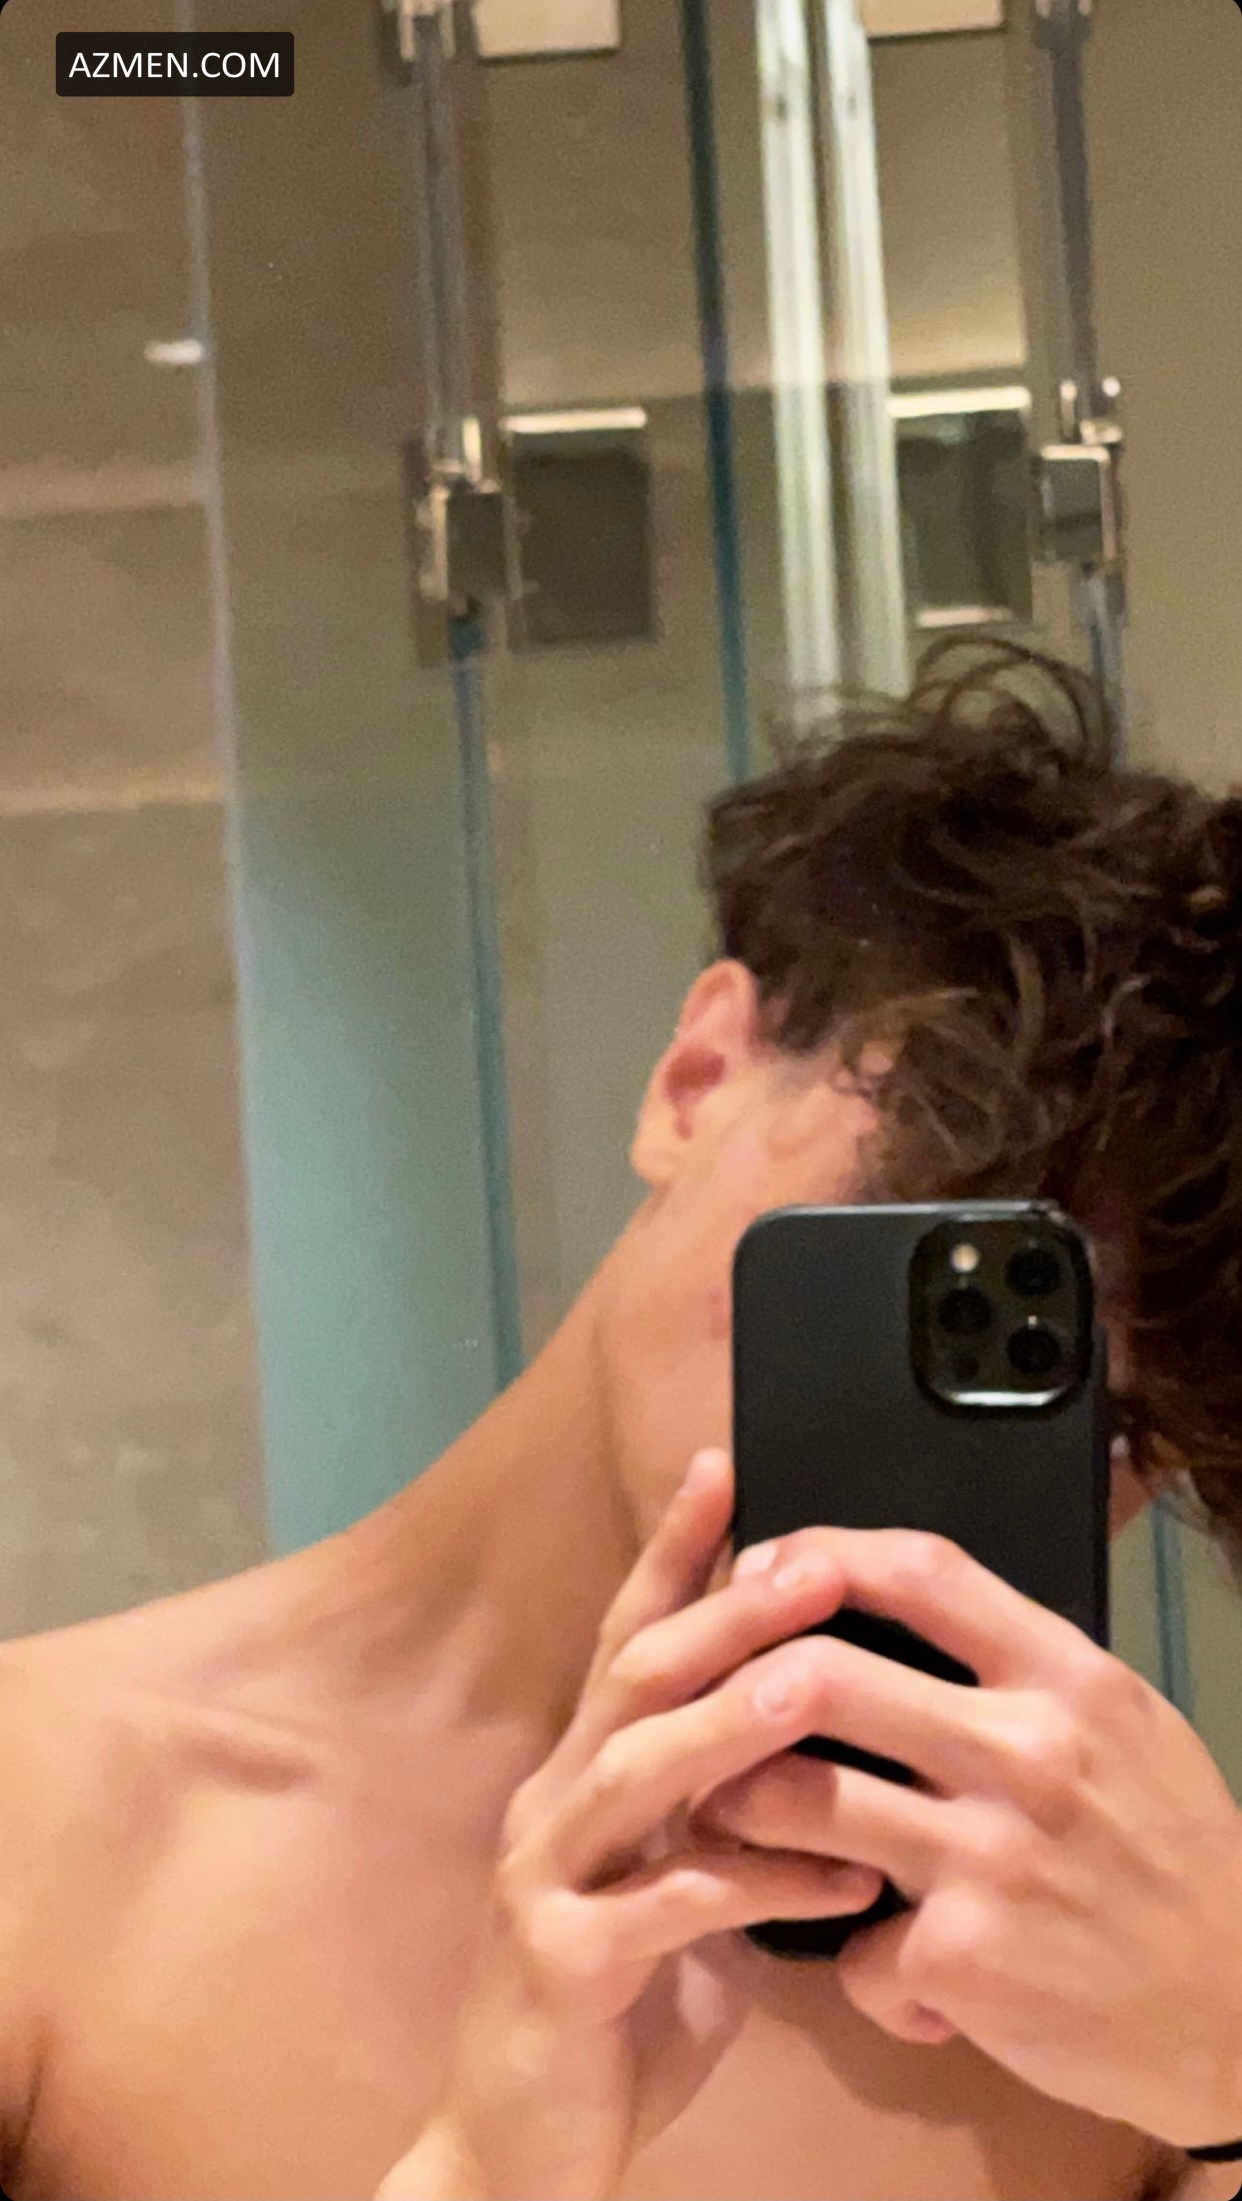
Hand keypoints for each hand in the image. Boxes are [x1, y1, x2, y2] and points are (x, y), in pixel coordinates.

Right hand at [377, 1453, 881, 2200]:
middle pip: (635, 1677)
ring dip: (726, 1725)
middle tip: (809, 1562)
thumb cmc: (621, 2013)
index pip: (630, 1636)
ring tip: (810, 1689)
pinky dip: (757, 1883)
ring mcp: (548, 1879)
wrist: (520, 2151)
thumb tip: (821, 1728)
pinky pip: (669, 1908)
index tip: (726, 1466)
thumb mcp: (679, 1888)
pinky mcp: (562, 1964)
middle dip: (722, 1610)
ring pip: (635, 1771)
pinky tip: (841, 1879)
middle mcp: (555, 1803)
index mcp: (587, 1774)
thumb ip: (726, 1812)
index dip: (675, 1550)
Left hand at [700, 1526, 1241, 2154]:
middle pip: (823, 1677)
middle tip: (701, 1703)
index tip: (762, 1563)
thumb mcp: (1122, 1727)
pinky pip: (851, 1945)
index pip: (921, 1568)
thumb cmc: (1173, 1857)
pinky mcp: (961, 1957)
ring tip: (729, 1818)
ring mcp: (987, 1855)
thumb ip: (1019, 1670)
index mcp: (1066, 1677)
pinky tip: (888, 1972)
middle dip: (736, 1688)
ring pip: (796, 1801)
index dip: (819, 1552)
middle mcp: (1024, 1751)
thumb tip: (894, 1609)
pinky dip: (857, 1962)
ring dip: (742, 1811)